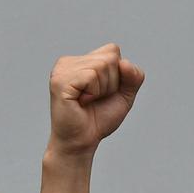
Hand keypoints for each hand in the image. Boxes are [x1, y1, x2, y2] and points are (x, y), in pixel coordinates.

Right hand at [48, 43, 143, 157]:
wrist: (82, 142)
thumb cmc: (98, 119)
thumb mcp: (125, 95)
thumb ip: (133, 76)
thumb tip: (124, 63)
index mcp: (80, 61)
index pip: (113, 50)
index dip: (117, 75)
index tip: (101, 92)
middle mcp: (68, 61)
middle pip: (110, 57)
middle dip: (111, 83)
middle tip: (94, 99)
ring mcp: (62, 70)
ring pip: (101, 66)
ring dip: (102, 89)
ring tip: (87, 101)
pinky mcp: (60, 81)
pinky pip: (91, 76)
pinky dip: (93, 93)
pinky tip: (81, 102)